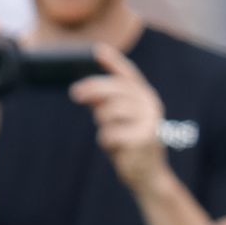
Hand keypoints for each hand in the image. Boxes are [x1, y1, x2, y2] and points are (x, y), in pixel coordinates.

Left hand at [69, 44, 167, 191]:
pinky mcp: (143, 139)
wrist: (148, 175)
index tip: (96, 50)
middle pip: (115, 89)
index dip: (112, 61)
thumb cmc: (128, 143)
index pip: (128, 74)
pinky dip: (106, 141)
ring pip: (110, 112)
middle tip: (74, 93)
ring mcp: (149, 121)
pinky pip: (110, 134)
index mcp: (145, 97)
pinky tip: (115, 147)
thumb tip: (84, 91)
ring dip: (102, 123)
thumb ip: (105, 104)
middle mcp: (150, 105)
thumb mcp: (117, 121)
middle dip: (93, 88)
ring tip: (110, 133)